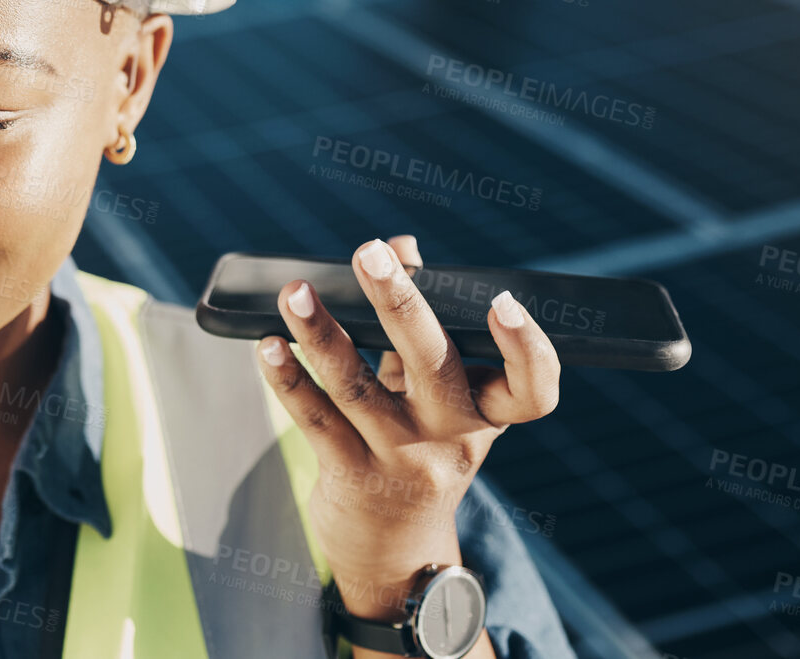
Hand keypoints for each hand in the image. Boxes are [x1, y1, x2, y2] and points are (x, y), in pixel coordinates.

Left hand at [254, 236, 559, 658]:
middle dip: (399, 303)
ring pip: (357, 387)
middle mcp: (449, 437)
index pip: (531, 390)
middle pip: (431, 364)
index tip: (502, 303)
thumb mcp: (438, 396)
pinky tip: (268, 345)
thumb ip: (421, 322)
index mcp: (485, 413)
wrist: (396, 552)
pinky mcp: (351, 475)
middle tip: (371, 254)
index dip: (527, 350)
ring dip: (322, 333)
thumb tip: (402, 246)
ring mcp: (400, 459)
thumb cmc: (420, 446)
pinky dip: (289, 379)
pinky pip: (316, 420)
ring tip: (295, 291)